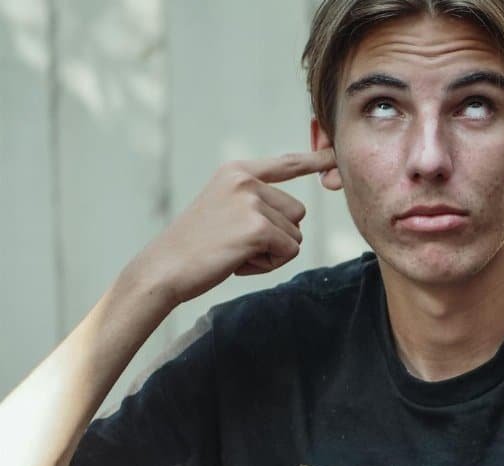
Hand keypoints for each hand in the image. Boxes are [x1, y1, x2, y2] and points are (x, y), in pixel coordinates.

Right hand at [128, 149, 336, 306]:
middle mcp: (246, 181)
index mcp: (236, 172)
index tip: (335, 154)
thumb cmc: (195, 246)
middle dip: (277, 236)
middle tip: (236, 243)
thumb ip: (255, 202)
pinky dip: (268, 265)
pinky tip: (238, 262)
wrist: (163, 268)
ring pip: (295, 235)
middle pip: (297, 213)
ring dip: (271, 252)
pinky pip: (289, 251)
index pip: (285, 164)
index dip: (314, 160)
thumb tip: (296, 214)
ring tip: (234, 251)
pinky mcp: (258, 228)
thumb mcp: (224, 209)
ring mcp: (251, 202)